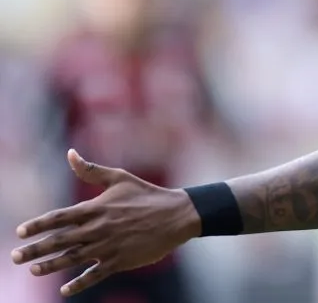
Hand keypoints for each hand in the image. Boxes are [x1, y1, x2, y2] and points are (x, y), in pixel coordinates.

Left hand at [10, 149, 200, 296]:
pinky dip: (79, 282)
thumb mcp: (120, 178)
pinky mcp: (121, 260)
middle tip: (15, 257)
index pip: (61, 217)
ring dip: (51, 265)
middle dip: (36, 249)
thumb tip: (70, 154)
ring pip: (73, 258)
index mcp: (97, 208)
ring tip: (33, 270)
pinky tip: (65, 289)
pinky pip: (95, 274)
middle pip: (61, 240)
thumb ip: (92, 170)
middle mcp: (99, 228)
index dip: (39, 224)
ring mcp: (109, 246)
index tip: (20, 232)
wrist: (177, 215)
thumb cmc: (147, 194)